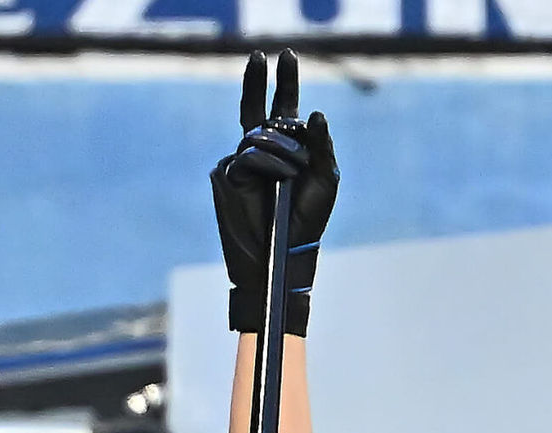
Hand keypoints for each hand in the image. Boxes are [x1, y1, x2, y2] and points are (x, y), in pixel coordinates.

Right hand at [211, 49, 338, 335]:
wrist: (281, 258)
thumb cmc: (306, 223)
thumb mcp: (325, 182)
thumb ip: (323, 148)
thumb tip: (316, 113)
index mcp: (285, 151)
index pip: (282, 110)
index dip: (283, 83)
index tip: (284, 55)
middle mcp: (260, 153)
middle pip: (254, 108)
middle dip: (259, 81)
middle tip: (261, 56)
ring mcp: (239, 163)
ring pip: (256, 136)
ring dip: (282, 151)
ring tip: (294, 173)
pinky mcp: (226, 176)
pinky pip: (246, 157)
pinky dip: (268, 166)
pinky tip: (281, 181)